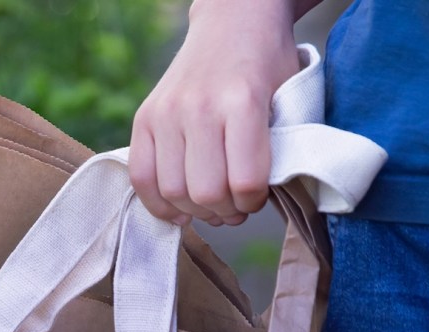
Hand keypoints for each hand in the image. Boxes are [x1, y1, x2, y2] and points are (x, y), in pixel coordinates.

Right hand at [130, 1, 304, 226]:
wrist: (232, 23)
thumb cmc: (267, 66)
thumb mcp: (287, 100)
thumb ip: (275, 150)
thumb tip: (251, 202)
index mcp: (242, 102)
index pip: (244, 181)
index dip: (253, 202)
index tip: (258, 197)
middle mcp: (198, 107)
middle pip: (205, 192)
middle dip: (225, 211)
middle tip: (235, 207)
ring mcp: (166, 113)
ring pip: (173, 191)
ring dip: (195, 210)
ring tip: (210, 204)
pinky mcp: (144, 118)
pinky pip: (141, 178)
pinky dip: (159, 203)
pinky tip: (178, 207)